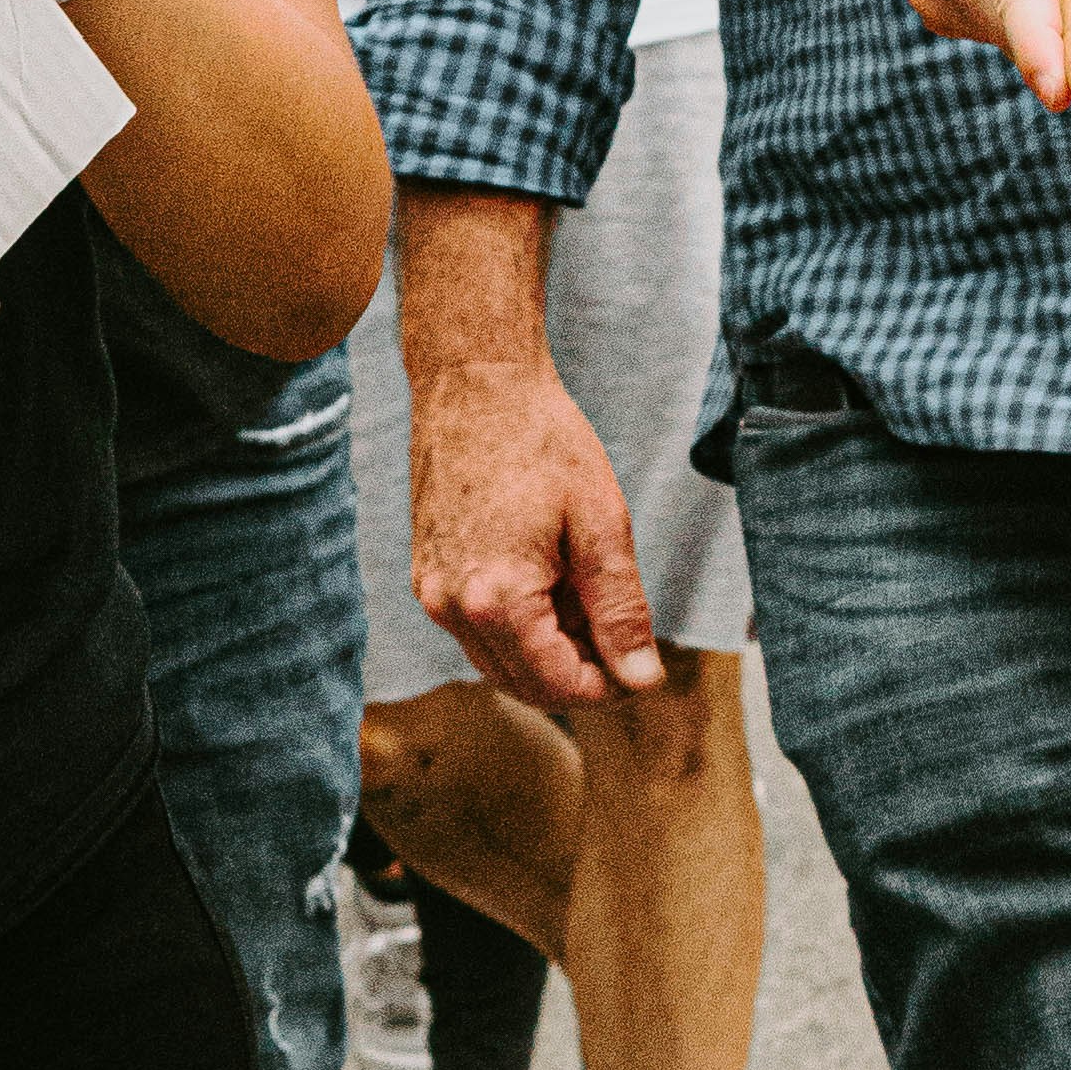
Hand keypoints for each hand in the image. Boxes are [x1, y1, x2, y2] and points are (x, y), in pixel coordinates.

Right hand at [410, 350, 661, 712]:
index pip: (557, 686)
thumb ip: (620, 610)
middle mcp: (451, 607)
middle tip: (625, 636)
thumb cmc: (542, 439)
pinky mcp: (427, 575)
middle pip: (524, 684)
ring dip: (549, 652)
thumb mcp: (600, 524)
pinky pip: (477, 629)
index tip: (643, 664)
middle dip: (580, 674)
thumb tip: (643, 679)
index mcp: (496, 598)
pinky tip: (553, 581)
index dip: (608, 687)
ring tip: (589, 598)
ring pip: (498, 662)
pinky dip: (519, 627)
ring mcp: (432, 593)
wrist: (476, 382)